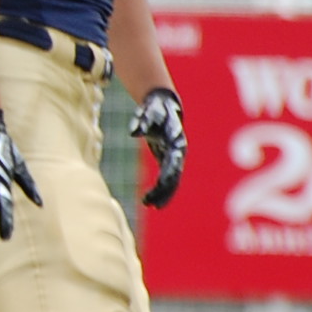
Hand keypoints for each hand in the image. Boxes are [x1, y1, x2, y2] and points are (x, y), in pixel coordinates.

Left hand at [131, 86, 186, 207]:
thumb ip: (142, 122)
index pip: (174, 163)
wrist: (163, 105)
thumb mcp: (148, 112)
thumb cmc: (155, 108)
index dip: (168, 175)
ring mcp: (174, 157)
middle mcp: (178, 152)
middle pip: (174, 175)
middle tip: (153, 204)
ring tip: (150, 206)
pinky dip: (159, 190)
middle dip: (165, 191)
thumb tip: (133, 133)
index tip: (160, 186)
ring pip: (172, 180)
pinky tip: (150, 201)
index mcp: (177, 142)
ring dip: (163, 194)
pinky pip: (166, 178)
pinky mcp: (166, 159)